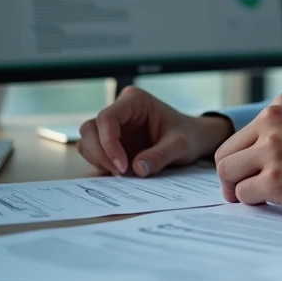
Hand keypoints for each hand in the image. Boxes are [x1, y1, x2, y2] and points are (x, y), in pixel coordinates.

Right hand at [78, 86, 233, 176]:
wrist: (194, 141)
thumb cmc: (189, 136)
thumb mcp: (181, 145)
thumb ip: (161, 155)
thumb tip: (137, 169)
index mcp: (134, 101)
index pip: (107, 118)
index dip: (108, 143)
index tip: (122, 166)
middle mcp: (119, 111)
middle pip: (90, 129)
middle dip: (100, 154)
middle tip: (121, 173)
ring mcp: (113, 128)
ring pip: (87, 142)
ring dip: (99, 161)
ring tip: (123, 175)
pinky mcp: (112, 144)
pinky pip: (95, 155)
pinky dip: (101, 168)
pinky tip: (115, 179)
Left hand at [214, 92, 281, 219]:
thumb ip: (278, 130)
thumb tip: (242, 155)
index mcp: (281, 105)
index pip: (238, 135)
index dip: (242, 159)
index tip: (255, 170)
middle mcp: (273, 120)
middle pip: (225, 155)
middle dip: (233, 175)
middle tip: (249, 189)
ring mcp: (273, 149)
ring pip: (228, 174)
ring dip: (241, 189)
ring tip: (263, 194)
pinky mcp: (275, 178)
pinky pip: (243, 194)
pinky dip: (256, 202)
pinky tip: (279, 198)